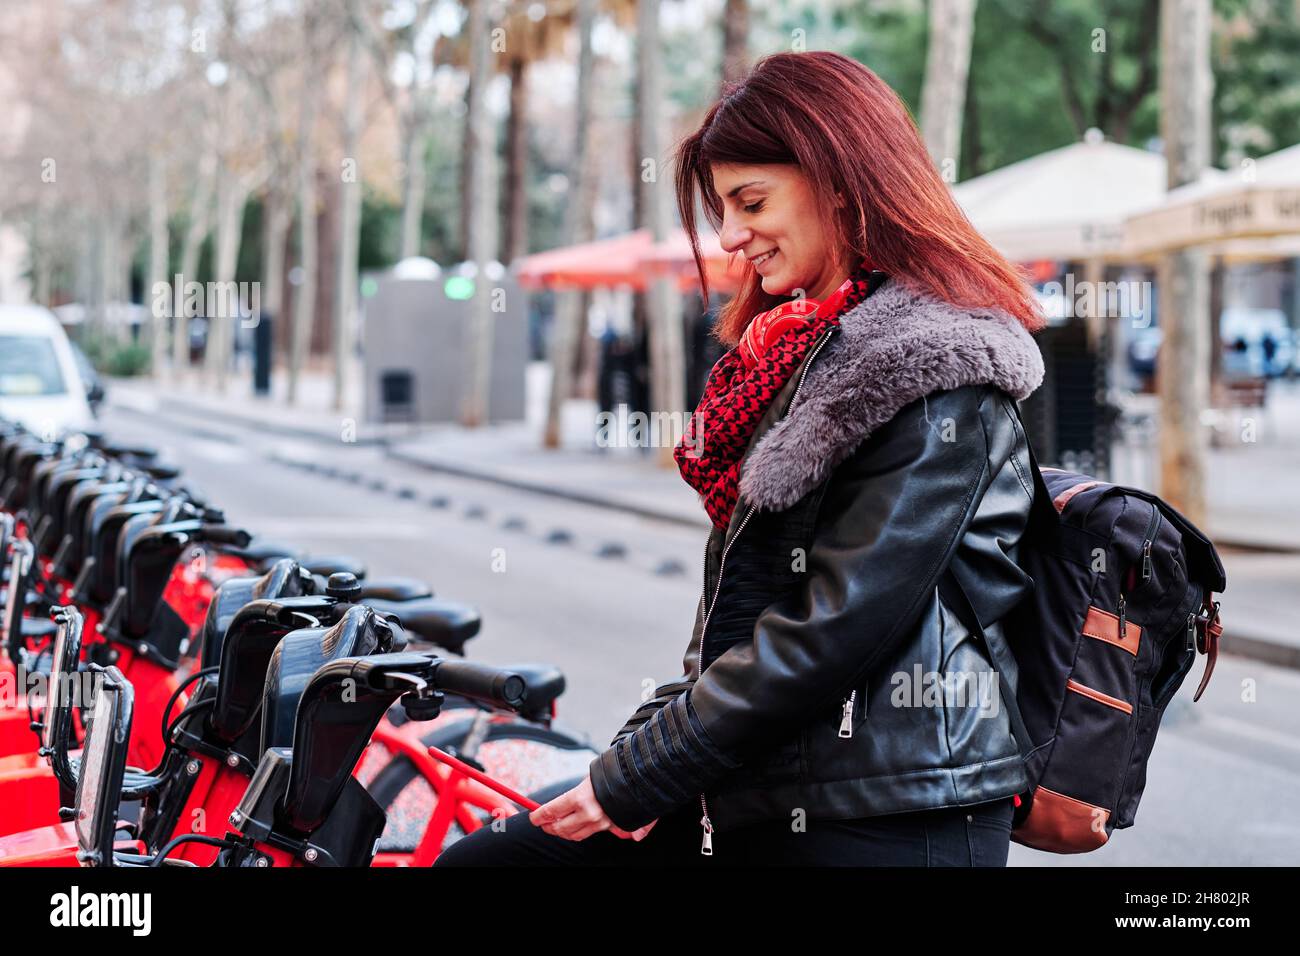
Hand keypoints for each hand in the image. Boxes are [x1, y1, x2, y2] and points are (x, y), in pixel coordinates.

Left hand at [528, 775, 657, 841]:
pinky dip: (578, 833)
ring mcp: (601, 822)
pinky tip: (574, 828)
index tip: (533, 817)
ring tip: (556, 827)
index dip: (539, 816)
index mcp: (581, 797)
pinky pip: (589, 834)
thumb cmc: (613, 772)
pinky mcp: (611, 826)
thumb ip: (573, 797)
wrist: (641, 777)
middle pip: (561, 827)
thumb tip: (554, 812)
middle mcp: (589, 813)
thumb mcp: (589, 778)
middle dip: (548, 826)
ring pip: (574, 835)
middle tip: (542, 823)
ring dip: (562, 832)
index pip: (552, 811)